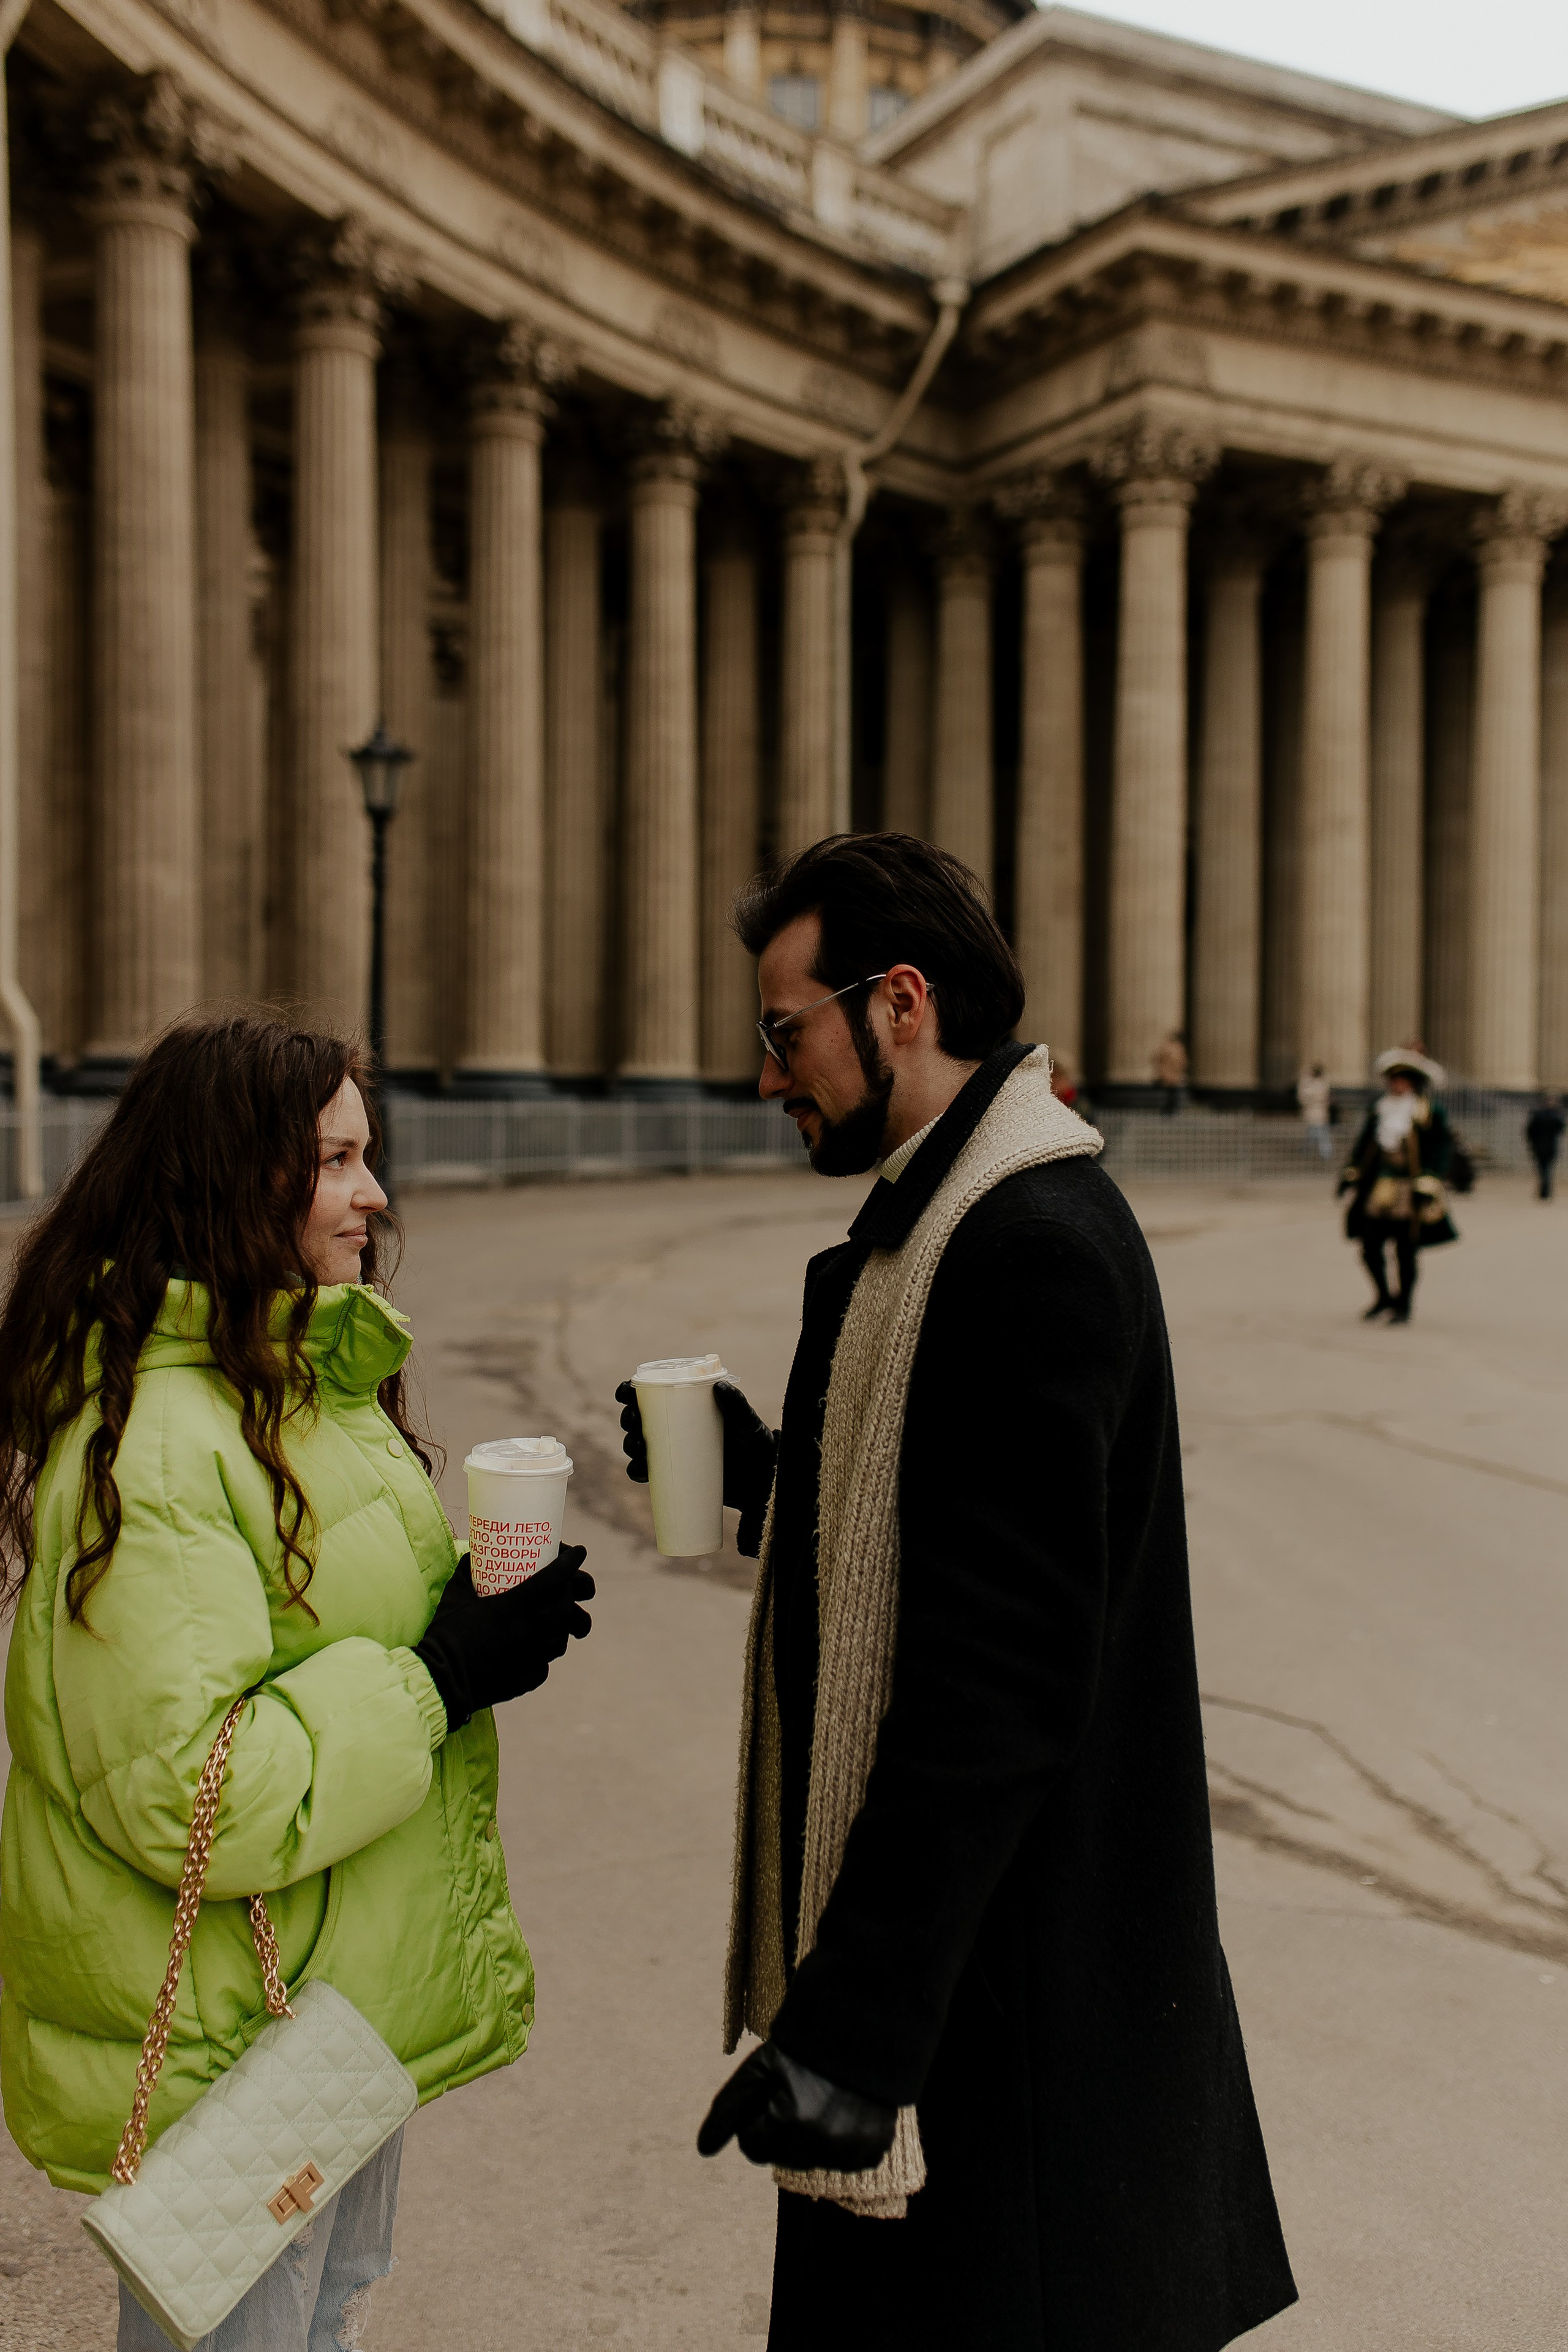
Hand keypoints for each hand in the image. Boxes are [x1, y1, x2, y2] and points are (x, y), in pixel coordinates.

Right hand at [414, 1545, 593, 1732]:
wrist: (441, 1681)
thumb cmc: (446, 1635)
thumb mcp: (454, 1596)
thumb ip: (466, 1572)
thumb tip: (471, 1556)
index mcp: (515, 1606)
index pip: (555, 1577)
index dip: (571, 1561)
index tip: (579, 1551)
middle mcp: (531, 1630)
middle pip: (565, 1606)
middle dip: (570, 1592)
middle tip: (563, 1586)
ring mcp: (533, 1656)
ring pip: (561, 1637)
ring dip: (561, 1624)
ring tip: (552, 1619)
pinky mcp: (530, 1678)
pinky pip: (545, 1663)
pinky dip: (542, 1653)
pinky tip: (533, 1649)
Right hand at [615, 1379, 777, 1515]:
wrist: (762, 1479)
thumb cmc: (755, 1442)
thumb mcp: (747, 1421)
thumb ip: (737, 1403)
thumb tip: (720, 1387)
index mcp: (684, 1406)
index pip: (650, 1394)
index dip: (630, 1392)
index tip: (625, 1393)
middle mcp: (673, 1427)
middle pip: (637, 1420)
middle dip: (628, 1420)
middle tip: (635, 1424)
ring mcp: (672, 1452)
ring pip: (638, 1446)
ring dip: (629, 1445)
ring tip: (639, 1447)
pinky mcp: (674, 1475)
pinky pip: (648, 1473)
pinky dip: (638, 1472)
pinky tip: (639, 1471)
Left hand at [696, 2041, 895, 2173]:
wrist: (861, 2029)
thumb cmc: (802, 2048)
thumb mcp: (758, 2070)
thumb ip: (727, 2111)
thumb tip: (703, 2151)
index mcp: (790, 2120)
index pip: (753, 2147)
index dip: (756, 2119)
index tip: (771, 2094)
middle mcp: (822, 2142)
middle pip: (782, 2158)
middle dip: (782, 2131)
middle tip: (798, 2094)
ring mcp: (851, 2150)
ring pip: (812, 2162)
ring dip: (811, 2139)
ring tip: (822, 2100)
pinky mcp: (874, 2149)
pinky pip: (844, 2163)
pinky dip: (841, 2143)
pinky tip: (844, 2110)